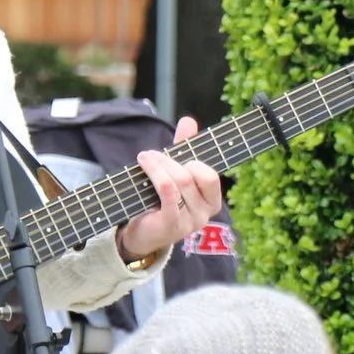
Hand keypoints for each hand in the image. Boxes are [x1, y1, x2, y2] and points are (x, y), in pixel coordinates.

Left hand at [115, 116, 224, 262]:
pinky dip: (156, 175)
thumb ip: (184, 148)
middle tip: (150, 154)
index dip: (193, 162)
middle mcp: (205, 215)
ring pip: (178, 182)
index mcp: (212, 202)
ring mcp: (189, 223)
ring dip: (157, 165)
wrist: (141, 233)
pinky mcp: (171, 225)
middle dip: (168, 160)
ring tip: (144, 157)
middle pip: (191, 176)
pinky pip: (168, 194)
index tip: (176, 155)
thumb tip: (189, 120)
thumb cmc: (161, 201)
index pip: (211, 176)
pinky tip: (143, 166)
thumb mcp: (175, 173)